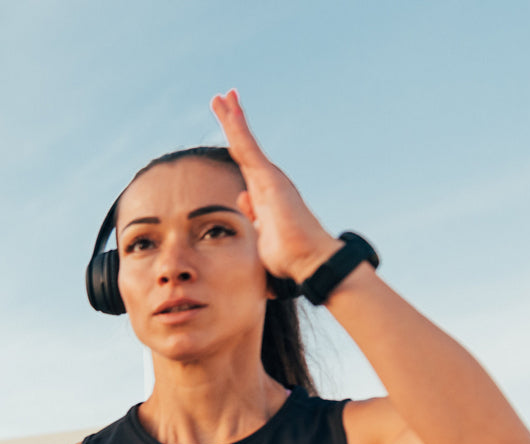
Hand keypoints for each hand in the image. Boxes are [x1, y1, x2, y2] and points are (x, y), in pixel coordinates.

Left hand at [211, 90, 342, 284]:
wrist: (307, 261)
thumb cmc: (288, 256)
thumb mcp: (261, 235)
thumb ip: (253, 215)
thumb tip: (242, 198)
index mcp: (264, 193)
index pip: (245, 162)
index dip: (236, 143)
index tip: (228, 127)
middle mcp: (268, 180)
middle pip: (244, 146)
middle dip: (233, 122)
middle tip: (222, 98)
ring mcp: (269, 177)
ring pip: (245, 142)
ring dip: (233, 118)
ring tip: (222, 96)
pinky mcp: (269, 178)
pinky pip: (248, 149)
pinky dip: (238, 129)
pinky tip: (230, 111)